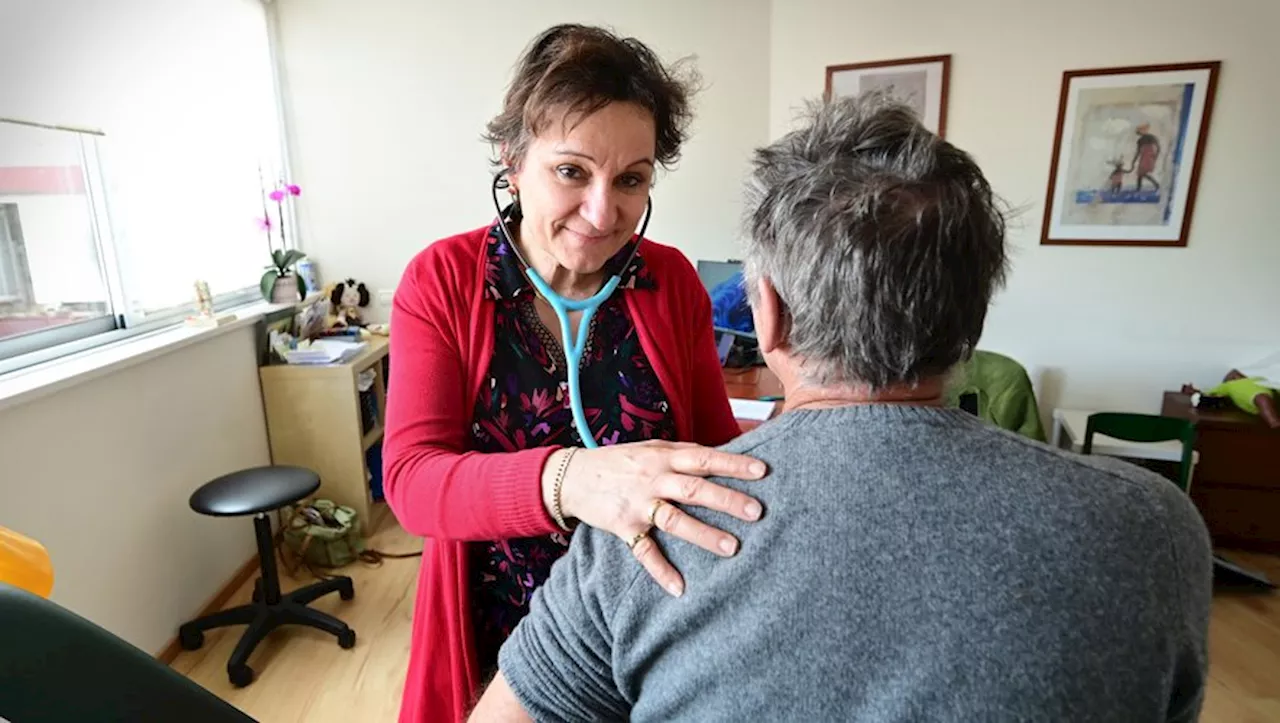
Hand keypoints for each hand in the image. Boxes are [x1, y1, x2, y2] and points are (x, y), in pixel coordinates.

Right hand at [542, 440, 766, 596]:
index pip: (704, 458)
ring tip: (732, 548)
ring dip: (703, 535)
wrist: (572, 476)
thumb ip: (683, 453)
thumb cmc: (620, 461)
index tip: (762, 470)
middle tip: (757, 512)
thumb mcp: (651, 448)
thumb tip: (721, 454)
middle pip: (695, 489)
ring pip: (675, 520)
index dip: (733, 463)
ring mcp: (638, 504)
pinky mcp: (623, 527)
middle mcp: (653, 479)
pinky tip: (679, 589)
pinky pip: (644, 551)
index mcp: (664, 457)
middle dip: (726, 500)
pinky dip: (661, 571)